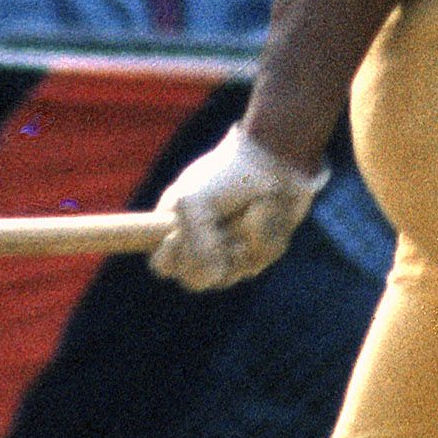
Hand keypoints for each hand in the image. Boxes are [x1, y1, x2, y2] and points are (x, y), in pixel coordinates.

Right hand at [153, 122, 324, 290]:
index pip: (162, 265)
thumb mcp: (194, 200)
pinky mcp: (261, 250)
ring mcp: (232, 252)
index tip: (179, 236)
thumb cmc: (227, 173)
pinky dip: (265, 229)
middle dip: (211, 254)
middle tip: (222, 228)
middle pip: (196, 281)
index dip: (171, 257)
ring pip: (233, 272)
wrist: (274, 157)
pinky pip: (262, 257)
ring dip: (242, 235)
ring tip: (250, 206)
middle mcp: (203, 246)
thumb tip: (214, 275)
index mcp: (177, 229)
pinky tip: (267, 206)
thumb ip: (194, 241)